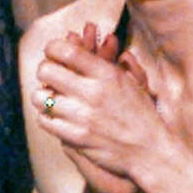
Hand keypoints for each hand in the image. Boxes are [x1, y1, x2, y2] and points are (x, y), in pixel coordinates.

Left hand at [32, 22, 174, 188]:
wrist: (151, 151)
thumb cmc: (143, 115)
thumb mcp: (133, 81)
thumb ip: (112, 62)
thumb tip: (102, 41)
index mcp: (107, 74)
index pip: (66, 51)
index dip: (52, 48)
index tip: (52, 52)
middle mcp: (93, 92)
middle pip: (47, 71)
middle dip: (45, 70)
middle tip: (49, 75)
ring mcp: (82, 116)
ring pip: (41, 97)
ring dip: (43, 95)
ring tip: (50, 96)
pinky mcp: (76, 137)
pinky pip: (45, 120)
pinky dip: (45, 116)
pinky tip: (54, 115)